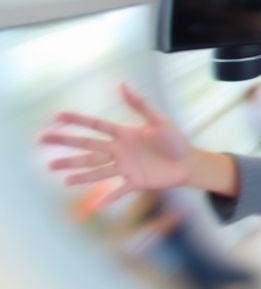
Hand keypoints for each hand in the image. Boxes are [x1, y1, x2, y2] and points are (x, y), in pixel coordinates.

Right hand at [39, 83, 192, 205]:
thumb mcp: (159, 120)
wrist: (190, 163)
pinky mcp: (135, 182)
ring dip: (78, 172)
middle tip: (42, 141)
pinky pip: (119, 190)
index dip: (77, 120)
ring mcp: (125, 167)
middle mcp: (119, 150)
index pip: (95, 125)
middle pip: (88, 147)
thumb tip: (124, 83)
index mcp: (123, 134)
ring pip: (96, 169)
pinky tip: (96, 205)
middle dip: (66, 144)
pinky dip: (108, 198)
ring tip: (58, 173)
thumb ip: (140, 104)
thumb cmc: (175, 140)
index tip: (56, 116)